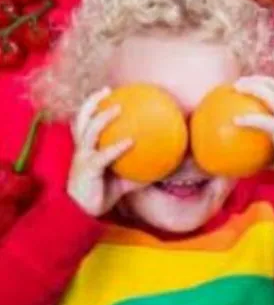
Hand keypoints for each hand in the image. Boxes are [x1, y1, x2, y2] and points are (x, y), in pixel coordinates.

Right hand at [67, 88, 136, 216]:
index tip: (107, 91)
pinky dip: (116, 146)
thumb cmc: (101, 193)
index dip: (92, 104)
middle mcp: (81, 149)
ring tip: (118, 107)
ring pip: (89, 131)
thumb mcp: (121, 179)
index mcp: (85, 147)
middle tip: (107, 90)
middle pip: (81, 118)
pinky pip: (103, 155)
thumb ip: (136, 170)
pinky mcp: (88, 169)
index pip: (85, 121)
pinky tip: (131, 141)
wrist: (82, 214)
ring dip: (102, 118)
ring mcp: (83, 158)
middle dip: (91, 101)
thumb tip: (162, 166)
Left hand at [235, 76, 273, 180]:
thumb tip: (246, 151)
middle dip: (258, 79)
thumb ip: (267, 149)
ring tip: (236, 88)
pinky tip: (234, 121)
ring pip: (271, 94)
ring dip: (253, 87)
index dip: (267, 82)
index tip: (251, 82)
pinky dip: (248, 118)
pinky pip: (262, 120)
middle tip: (239, 82)